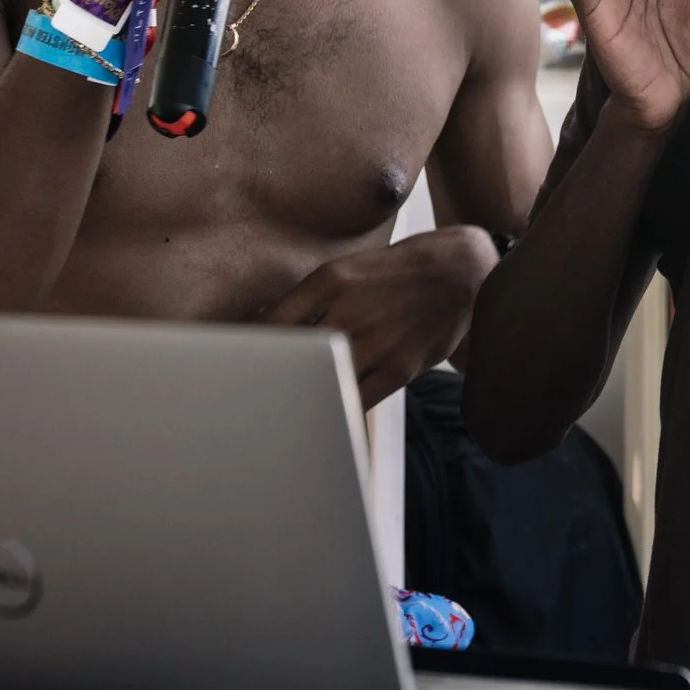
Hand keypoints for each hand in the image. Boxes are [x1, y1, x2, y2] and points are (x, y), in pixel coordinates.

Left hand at [260, 228, 498, 406]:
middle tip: (245, 401)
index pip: (271, 322)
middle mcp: (349, 310)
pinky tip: (324, 418)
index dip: (245, 349)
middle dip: (268, 379)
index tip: (228, 367)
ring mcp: (376, 341)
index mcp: (329, 280)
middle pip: (292, 356)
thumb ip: (305, 297)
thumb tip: (258, 321)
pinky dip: (337, 410)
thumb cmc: (394, 273)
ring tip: (279, 419)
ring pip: (323, 382)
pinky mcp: (400, 367)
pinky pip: (357, 401)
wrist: (461, 271)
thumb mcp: (346, 269)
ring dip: (301, 400)